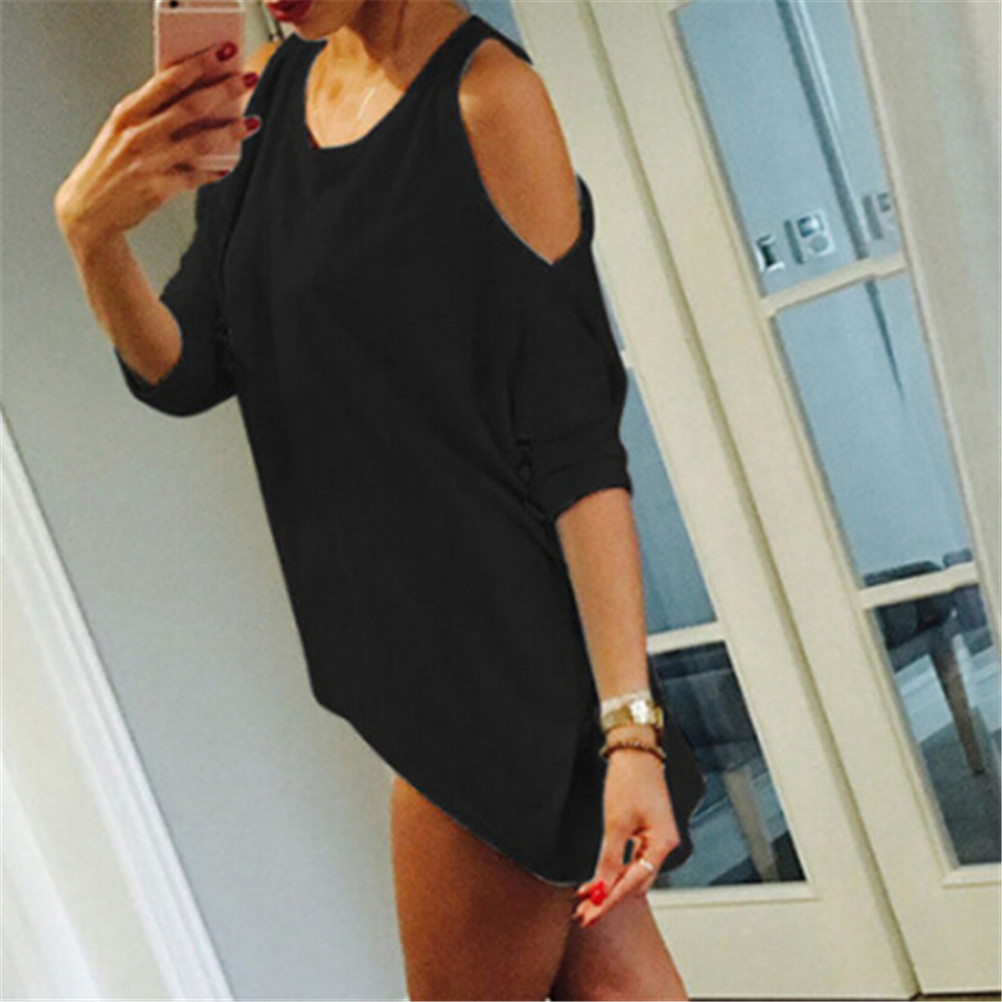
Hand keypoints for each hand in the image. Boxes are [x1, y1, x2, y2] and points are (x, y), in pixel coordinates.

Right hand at [54, 41, 258, 250]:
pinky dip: (214, 170)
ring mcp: (148, 162)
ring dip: (231, 131)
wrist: (90, 208)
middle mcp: (137, 134)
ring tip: (252, 122)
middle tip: (248, 80)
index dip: (198, 65)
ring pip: (200, 141)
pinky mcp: (158, 189)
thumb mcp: (122, 130)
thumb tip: (196, 98)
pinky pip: (196, 176)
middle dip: (224, 90)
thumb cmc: (112, 164)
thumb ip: (151, 113)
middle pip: (190, 107)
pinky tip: (227, 165)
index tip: (222, 53)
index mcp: (127, 113)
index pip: (167, 81)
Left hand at [573, 730, 678, 927]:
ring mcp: (654, 838)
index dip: (610, 901)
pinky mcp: (644, 831)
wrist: (634, 750)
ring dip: (608, 886)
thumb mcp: (616, 823)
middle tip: (584, 914)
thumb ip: (609, 859)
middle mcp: (662, 845)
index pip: (634, 884)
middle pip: (634, 883)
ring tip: (584, 901)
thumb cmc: (630, 779)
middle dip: (608, 899)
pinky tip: (595, 879)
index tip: (590, 916)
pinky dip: (612, 870)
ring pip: (631, 873)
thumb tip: (599, 889)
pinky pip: (629, 859)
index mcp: (662, 844)